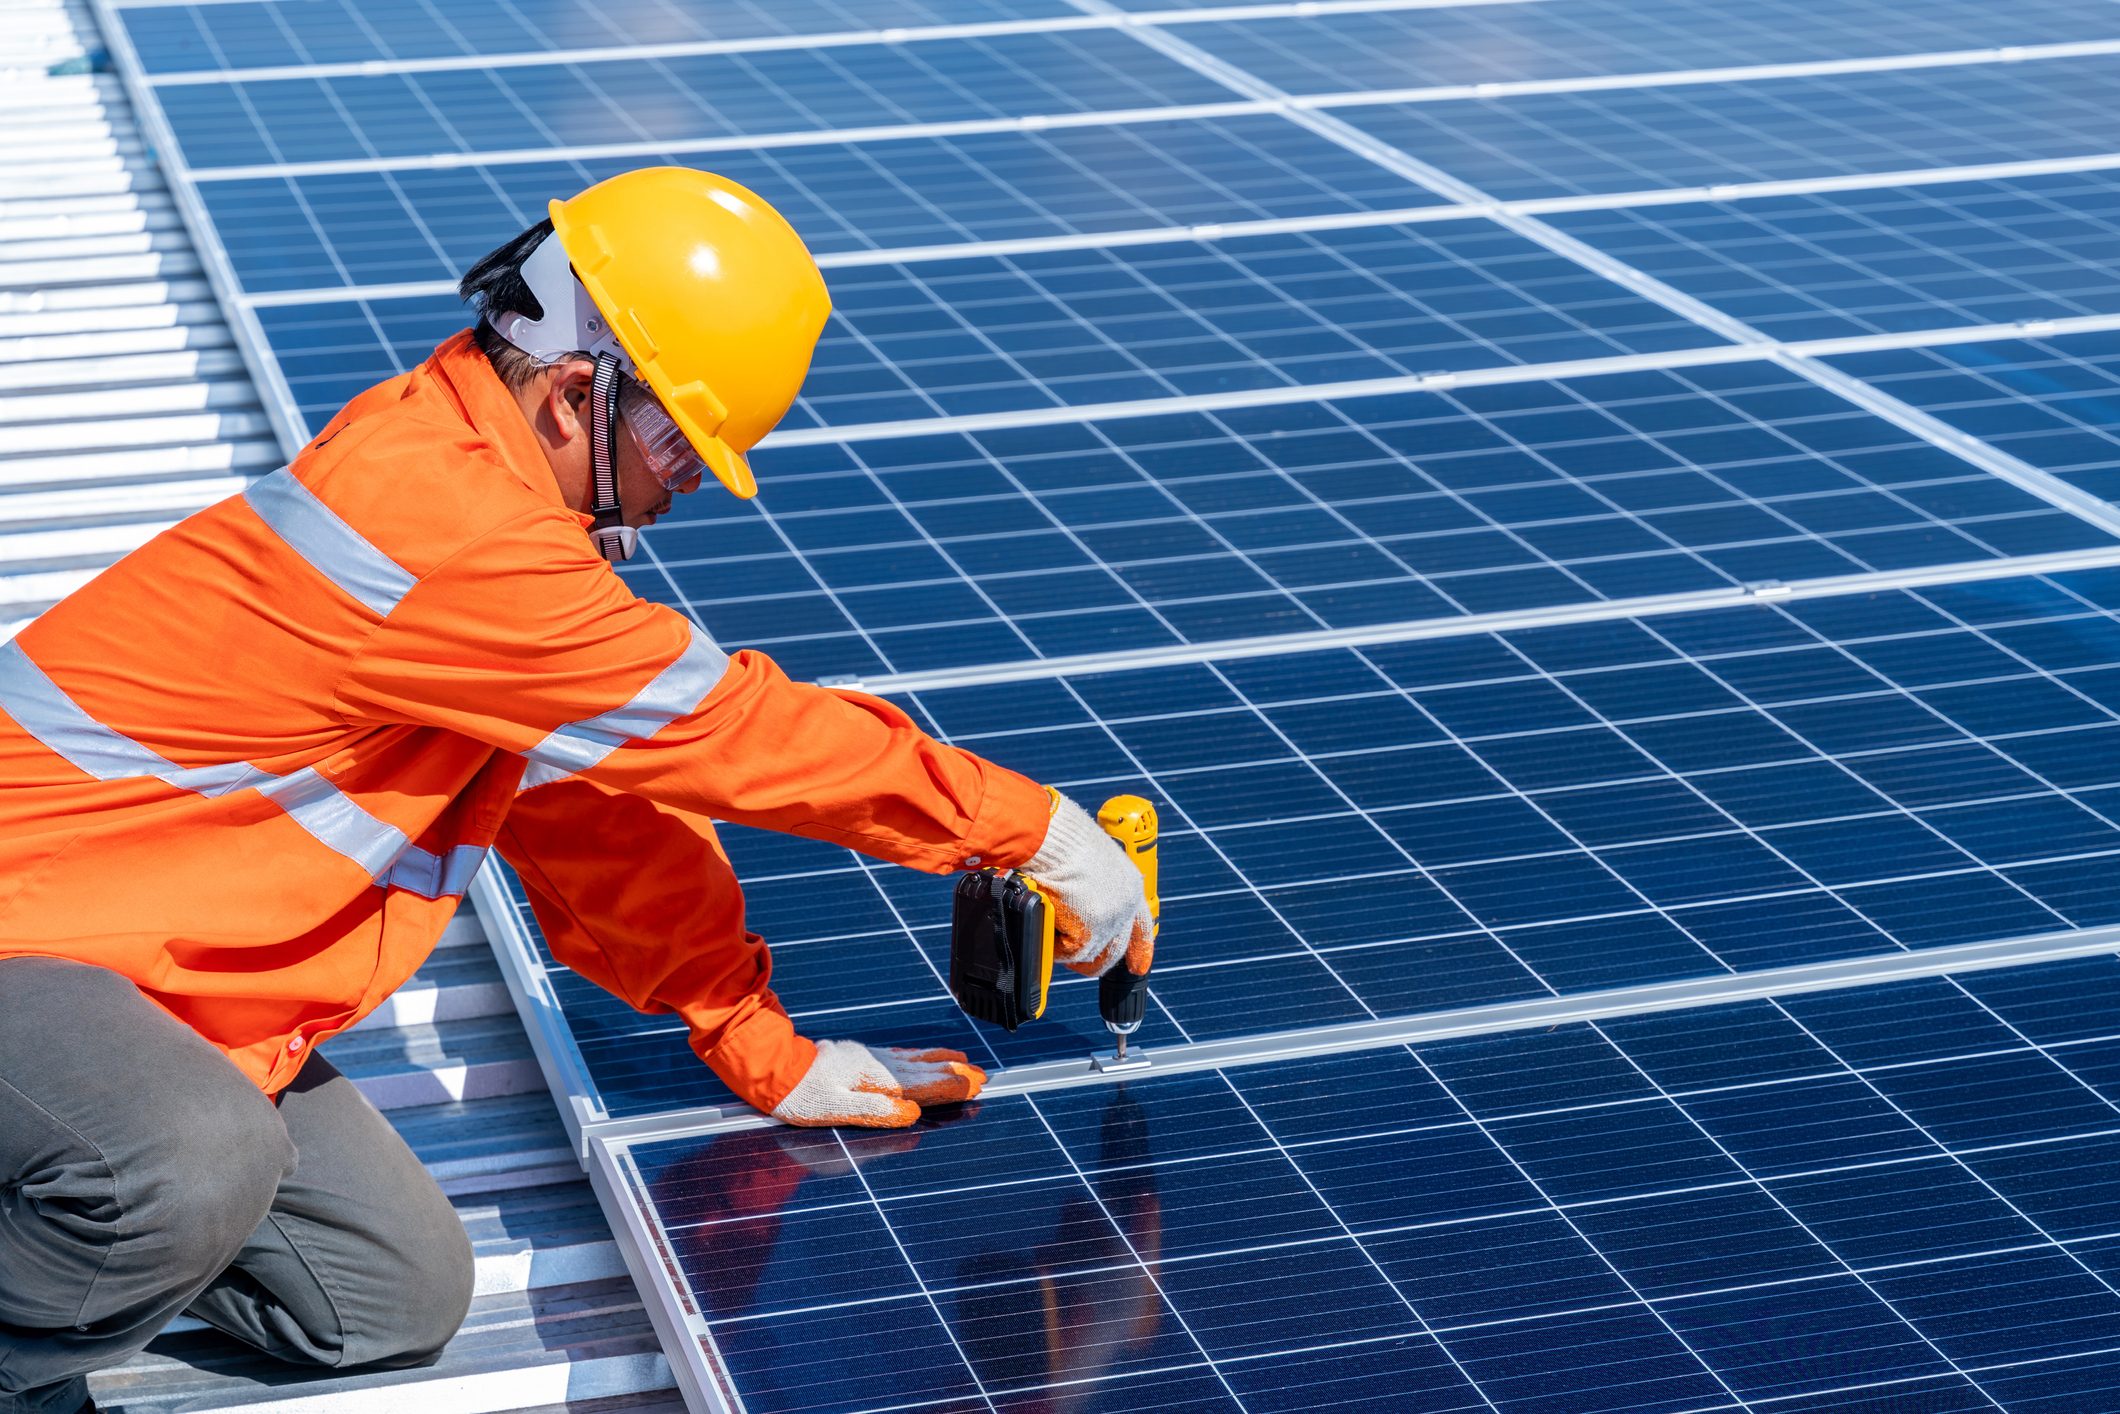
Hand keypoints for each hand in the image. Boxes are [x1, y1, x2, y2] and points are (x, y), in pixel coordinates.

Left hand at [770, 1039, 986, 1127]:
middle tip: (984, 1076)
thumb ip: (875, 1111)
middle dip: (955, 1074)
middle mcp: (876, 1066)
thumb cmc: (801, 1096)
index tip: (976, 1086)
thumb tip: (912, 1113)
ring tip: (965, 1062)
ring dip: (941, 1062)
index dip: (951, 1088)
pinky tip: (924, 1056)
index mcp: (875, 1081)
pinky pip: (898, 1054)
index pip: (922, 1087)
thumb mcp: (835, 1109)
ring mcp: (869, 1058)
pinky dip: (918, 1055)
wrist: (773, 1068)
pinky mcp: (859, 1055)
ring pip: (914, 1060)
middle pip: (924, 1071)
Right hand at [1022, 790, 1153, 980]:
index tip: (1139, 967)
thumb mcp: (1086, 860)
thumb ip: (1091, 884)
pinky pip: (1069, 952)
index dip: (1140, 948)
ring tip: (1050, 931)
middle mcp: (1127, 903)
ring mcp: (1111, 919)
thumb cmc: (1060, 838)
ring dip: (1068, 948)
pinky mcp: (1091, 931)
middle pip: (1115, 948)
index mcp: (1130, 883)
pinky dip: (1055, 946)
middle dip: (1095, 960)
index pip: (1142, 924)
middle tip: (1075, 963)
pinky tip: (1046, 927)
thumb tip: (1076, 901)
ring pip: (1089, 953)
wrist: (1051, 835)